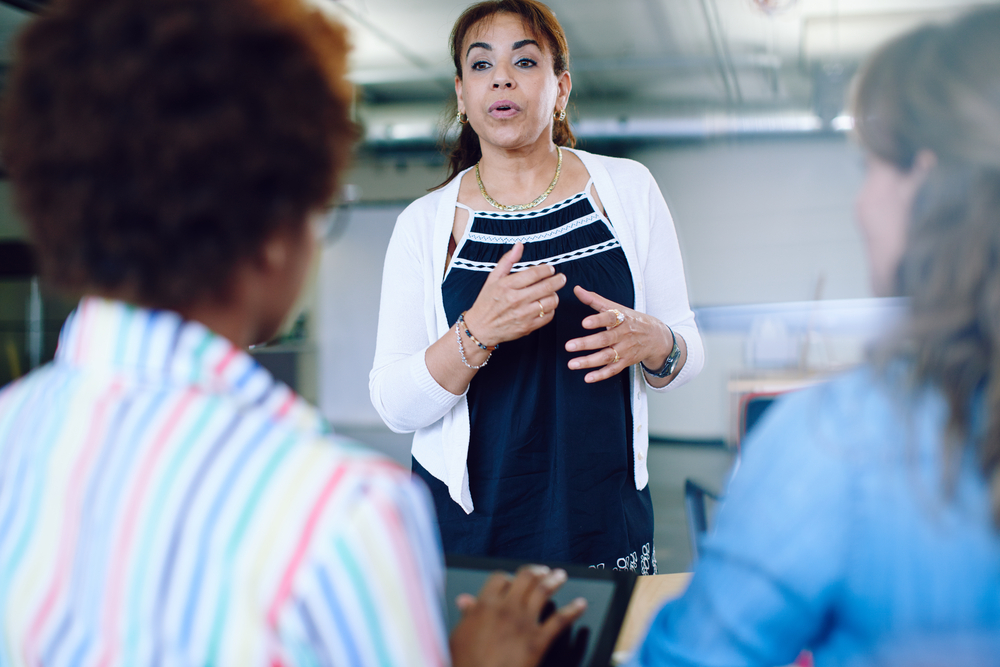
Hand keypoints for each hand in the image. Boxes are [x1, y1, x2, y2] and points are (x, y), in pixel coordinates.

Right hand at [450, 565, 587, 666]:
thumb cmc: (466, 664)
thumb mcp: (459, 637)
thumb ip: (467, 616)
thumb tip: (465, 600)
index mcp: (485, 606)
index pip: (500, 578)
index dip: (508, 577)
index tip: (513, 580)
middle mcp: (506, 608)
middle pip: (525, 578)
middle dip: (536, 571)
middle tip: (543, 570)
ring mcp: (524, 623)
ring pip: (543, 591)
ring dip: (554, 580)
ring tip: (560, 576)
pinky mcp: (538, 640)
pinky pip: (560, 620)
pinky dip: (573, 610)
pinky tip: (580, 604)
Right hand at [464, 243, 566, 347]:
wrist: (480, 328)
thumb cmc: (486, 302)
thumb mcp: (493, 278)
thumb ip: (507, 261)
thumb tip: (519, 245)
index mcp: (507, 285)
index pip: (534, 273)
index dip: (546, 269)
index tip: (550, 268)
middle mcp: (516, 299)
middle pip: (546, 287)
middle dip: (558, 280)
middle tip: (561, 278)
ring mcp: (523, 314)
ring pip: (550, 302)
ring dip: (555, 295)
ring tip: (552, 292)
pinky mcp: (527, 327)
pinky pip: (548, 317)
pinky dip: (551, 310)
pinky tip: (546, 306)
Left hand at [564, 286, 673, 382]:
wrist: (656, 337)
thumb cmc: (632, 320)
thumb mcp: (616, 308)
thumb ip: (595, 300)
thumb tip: (576, 289)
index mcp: (621, 319)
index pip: (610, 318)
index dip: (598, 320)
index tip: (584, 323)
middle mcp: (623, 335)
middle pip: (604, 340)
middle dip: (586, 343)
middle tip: (569, 346)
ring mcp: (625, 350)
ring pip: (606, 356)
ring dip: (588, 361)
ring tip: (572, 364)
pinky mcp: (626, 362)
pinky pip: (613, 369)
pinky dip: (600, 375)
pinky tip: (587, 378)